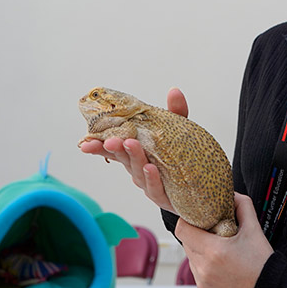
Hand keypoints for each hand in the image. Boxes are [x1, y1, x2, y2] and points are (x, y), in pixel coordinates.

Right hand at [79, 87, 188, 213]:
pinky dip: (152, 178)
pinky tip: (150, 167)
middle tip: (109, 140)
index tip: (86, 140)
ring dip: (134, 157)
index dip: (100, 145)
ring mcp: (149, 183)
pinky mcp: (164, 196)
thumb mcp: (179, 132)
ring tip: (131, 144)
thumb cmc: (182, 156)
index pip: (114, 148)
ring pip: (138, 171)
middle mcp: (138, 168)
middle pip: (123, 158)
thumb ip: (176, 112)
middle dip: (114, 148)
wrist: (199, 186)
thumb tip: (174, 91)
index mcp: (136, 152)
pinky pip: (156, 188)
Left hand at [176, 193, 272, 287]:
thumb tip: (233, 195)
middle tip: (214, 231)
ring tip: (219, 248)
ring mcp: (202, 281)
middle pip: (186, 241)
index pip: (182, 229)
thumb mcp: (254, 230)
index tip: (199, 216)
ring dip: (200, 248)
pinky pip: (196, 271)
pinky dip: (204, 263)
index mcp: (213, 251)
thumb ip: (243, 206)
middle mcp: (204, 268)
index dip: (188, 219)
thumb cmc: (262, 265)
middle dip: (197, 233)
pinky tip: (221, 262)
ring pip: (190, 256)